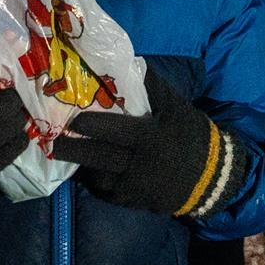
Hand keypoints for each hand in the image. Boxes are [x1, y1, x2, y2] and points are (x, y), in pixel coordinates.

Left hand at [58, 67, 250, 219]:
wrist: (212, 176)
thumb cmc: (192, 135)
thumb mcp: (176, 107)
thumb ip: (152, 87)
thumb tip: (130, 62)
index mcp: (147, 137)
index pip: (111, 130)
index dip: (88, 125)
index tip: (71, 120)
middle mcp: (136, 164)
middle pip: (96, 157)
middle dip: (71, 151)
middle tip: (52, 143)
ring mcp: (134, 187)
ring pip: (98, 178)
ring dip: (82, 167)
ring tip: (68, 156)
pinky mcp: (134, 202)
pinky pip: (108, 194)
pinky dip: (96, 183)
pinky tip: (90, 173)